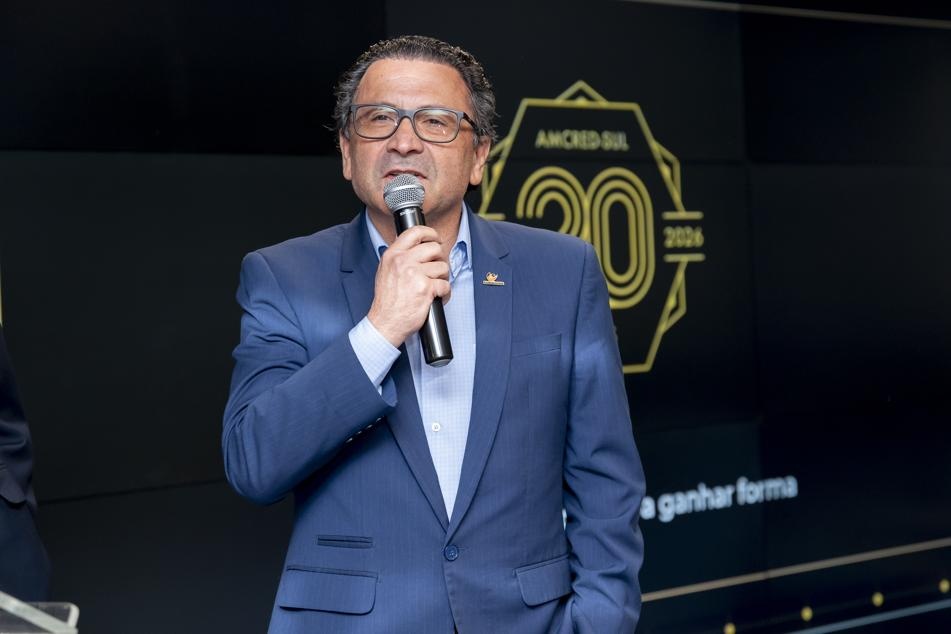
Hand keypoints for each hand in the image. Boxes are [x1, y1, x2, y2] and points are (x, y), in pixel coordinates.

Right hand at [367, 225, 450, 347]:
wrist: (385, 322)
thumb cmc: (386, 301)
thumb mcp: (385, 271)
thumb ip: (398, 257)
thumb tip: (414, 246)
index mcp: (393, 255)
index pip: (415, 232)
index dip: (430, 233)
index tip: (435, 238)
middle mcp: (403, 262)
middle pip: (434, 248)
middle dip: (440, 258)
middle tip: (437, 268)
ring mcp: (415, 274)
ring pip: (443, 267)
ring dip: (443, 277)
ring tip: (435, 286)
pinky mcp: (426, 289)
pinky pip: (445, 285)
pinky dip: (445, 293)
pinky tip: (437, 297)